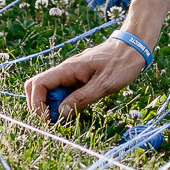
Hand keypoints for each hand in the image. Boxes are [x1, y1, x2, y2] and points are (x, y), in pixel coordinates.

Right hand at [24, 38, 145, 123]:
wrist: (132, 48)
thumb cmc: (121, 64)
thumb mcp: (103, 85)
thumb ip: (81, 99)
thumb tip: (61, 113)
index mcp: (67, 69)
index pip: (38, 84)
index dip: (37, 104)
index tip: (47, 119)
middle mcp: (65, 70)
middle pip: (37, 87)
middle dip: (40, 106)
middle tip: (54, 121)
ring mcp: (70, 74)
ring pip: (50, 90)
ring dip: (52, 106)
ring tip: (66, 118)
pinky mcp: (77, 78)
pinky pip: (63, 91)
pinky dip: (63, 102)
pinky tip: (75, 110)